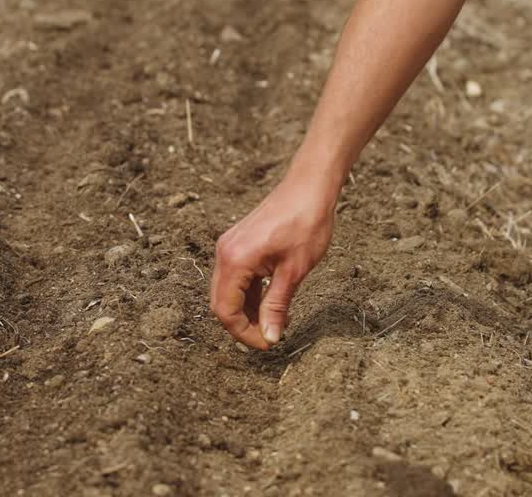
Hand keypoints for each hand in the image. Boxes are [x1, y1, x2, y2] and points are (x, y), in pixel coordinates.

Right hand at [210, 170, 336, 349]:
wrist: (309, 187)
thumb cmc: (305, 223)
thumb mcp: (294, 272)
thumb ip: (276, 306)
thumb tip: (269, 337)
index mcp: (235, 260)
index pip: (225, 310)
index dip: (244, 333)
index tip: (268, 344)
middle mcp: (225, 253)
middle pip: (221, 302)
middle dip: (243, 325)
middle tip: (270, 337)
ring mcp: (230, 247)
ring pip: (229, 291)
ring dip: (248, 310)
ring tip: (277, 321)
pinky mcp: (239, 243)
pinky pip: (237, 277)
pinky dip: (252, 293)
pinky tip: (274, 302)